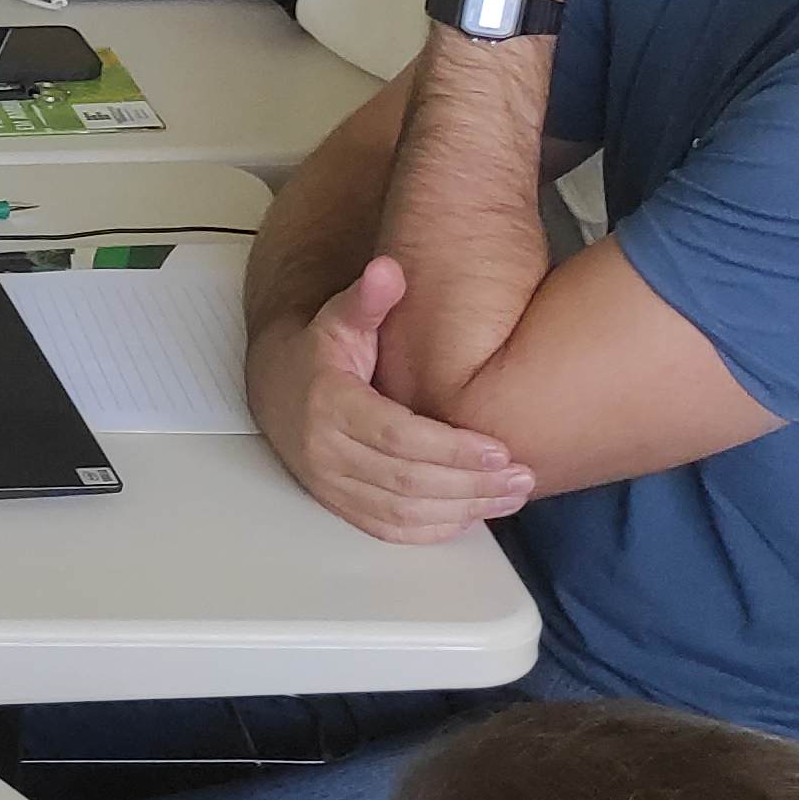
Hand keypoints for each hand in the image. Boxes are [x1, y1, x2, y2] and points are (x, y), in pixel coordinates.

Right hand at [249, 255, 533, 542]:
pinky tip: (474, 515)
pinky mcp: (339, 505)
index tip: (499, 448)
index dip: (450, 448)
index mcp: (329, 405)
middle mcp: (324, 452)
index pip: (396, 436)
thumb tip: (389, 269)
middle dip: (470, 484)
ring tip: (512, 496)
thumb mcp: (341, 317)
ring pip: (402, 512)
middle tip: (522, 476)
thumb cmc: (322, 352)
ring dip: (463, 510)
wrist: (276, 389)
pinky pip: (389, 530)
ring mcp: (330, 484)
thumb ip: (368, 298)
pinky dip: (434, 529)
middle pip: (406, 481)